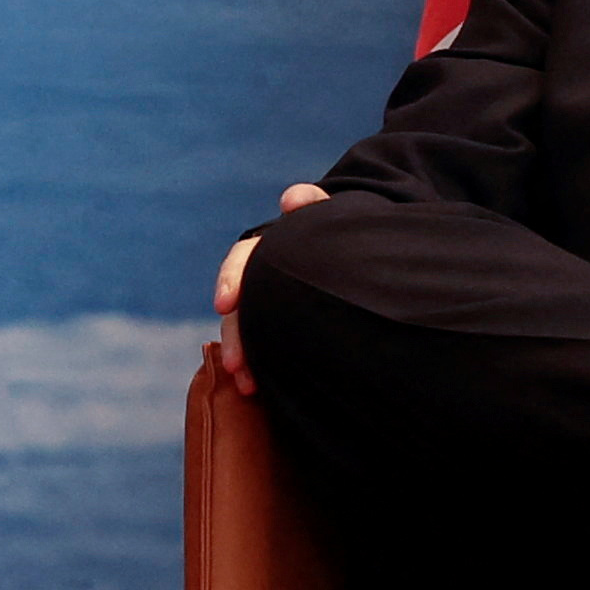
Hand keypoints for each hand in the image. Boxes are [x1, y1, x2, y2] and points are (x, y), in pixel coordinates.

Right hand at [212, 185, 332, 395]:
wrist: (364, 258)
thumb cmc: (347, 236)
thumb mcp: (335, 219)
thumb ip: (315, 208)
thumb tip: (290, 199)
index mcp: (270, 249)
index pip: (242, 260)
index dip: (231, 281)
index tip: (225, 305)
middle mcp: (263, 278)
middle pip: (237, 307)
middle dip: (235, 335)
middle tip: (236, 363)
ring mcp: (269, 306)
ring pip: (245, 332)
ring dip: (241, 357)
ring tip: (247, 384)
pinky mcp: (278, 330)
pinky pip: (260, 349)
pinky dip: (255, 368)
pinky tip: (256, 390)